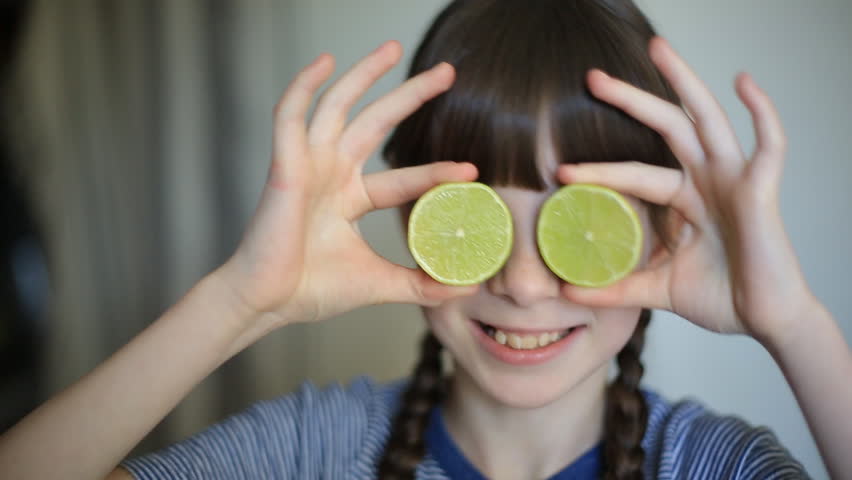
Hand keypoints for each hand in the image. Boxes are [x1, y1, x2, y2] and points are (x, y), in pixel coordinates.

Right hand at [219, 41, 477, 327]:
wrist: (268, 303)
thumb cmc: (312, 290)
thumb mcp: (380, 283)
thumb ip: (422, 284)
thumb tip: (467, 288)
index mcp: (351, 198)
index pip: (402, 176)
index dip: (435, 171)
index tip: (471, 170)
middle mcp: (332, 174)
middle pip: (377, 122)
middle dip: (411, 95)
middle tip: (446, 72)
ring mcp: (308, 165)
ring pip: (338, 106)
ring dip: (364, 74)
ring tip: (393, 47)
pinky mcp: (284, 164)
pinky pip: (290, 115)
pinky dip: (304, 86)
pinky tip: (325, 61)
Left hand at [558, 36, 817, 347]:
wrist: (765, 322)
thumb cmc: (721, 298)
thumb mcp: (656, 289)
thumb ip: (614, 288)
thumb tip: (564, 292)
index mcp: (682, 199)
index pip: (632, 173)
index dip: (599, 170)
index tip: (560, 169)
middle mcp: (706, 181)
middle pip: (665, 127)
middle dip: (630, 101)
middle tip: (592, 78)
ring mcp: (734, 180)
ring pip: (706, 119)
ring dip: (684, 81)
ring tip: (657, 48)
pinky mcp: (762, 189)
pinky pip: (769, 143)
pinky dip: (761, 111)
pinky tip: (743, 81)